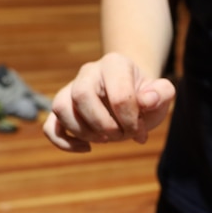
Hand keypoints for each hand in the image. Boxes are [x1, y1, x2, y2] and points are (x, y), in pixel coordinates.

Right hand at [43, 52, 175, 152]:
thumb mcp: (160, 94)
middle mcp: (88, 72)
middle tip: (120, 135)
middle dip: (104, 124)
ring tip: (104, 139)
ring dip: (84, 132)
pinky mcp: (63, 109)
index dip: (131, 120)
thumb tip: (148, 100)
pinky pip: (50, 126)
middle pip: (81, 95)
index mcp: (114, 64)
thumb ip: (161, 93)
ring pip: (61, 108)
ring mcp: (71, 89)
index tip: (139, 130)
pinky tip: (85, 148)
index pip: (119, 94)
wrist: (130, 97)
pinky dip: (64, 142)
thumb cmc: (145, 97)